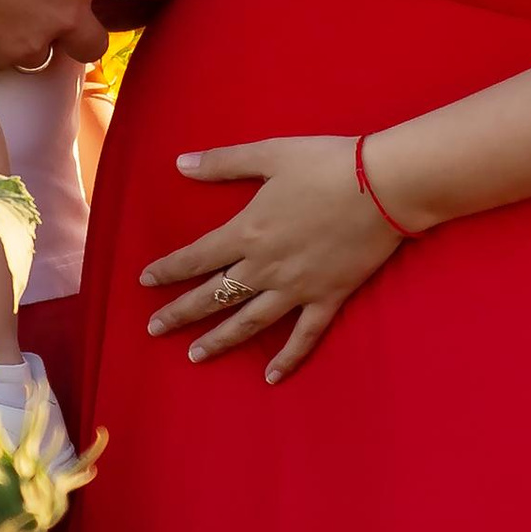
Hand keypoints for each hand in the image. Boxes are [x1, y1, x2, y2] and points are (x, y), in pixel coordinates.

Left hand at [142, 135, 404, 380]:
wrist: (384, 186)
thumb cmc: (326, 165)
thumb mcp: (269, 154)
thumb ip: (223, 163)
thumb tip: (179, 163)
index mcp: (247, 232)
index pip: (195, 257)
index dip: (168, 270)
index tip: (146, 281)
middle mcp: (265, 267)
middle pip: (213, 295)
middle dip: (180, 313)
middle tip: (154, 329)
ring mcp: (297, 287)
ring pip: (249, 322)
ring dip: (220, 340)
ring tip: (195, 355)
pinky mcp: (328, 298)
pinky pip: (304, 336)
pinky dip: (288, 358)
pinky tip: (271, 377)